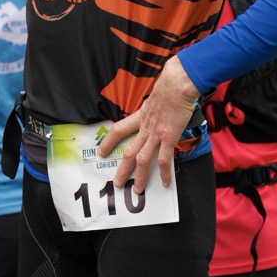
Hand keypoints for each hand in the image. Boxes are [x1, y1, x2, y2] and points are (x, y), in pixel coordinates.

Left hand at [97, 57, 198, 192]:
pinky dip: (165, 173)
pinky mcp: (169, 138)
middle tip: (117, 183)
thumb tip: (157, 112)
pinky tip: (166, 183)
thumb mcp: (155, 100)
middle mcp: (144, 128)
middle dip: (122, 169)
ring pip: (143, 160)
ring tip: (138, 190)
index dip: (108, 141)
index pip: (118, 130)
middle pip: (128, 151)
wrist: (176, 86)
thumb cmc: (169, 89)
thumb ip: (153, 109)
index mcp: (139, 118)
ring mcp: (155, 134)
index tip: (100, 151)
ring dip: (140, 176)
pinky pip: (164, 159)